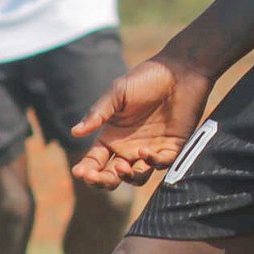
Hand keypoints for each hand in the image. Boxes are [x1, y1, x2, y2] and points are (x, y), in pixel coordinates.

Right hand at [70, 57, 214, 189]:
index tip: (80, 172)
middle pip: (112, 176)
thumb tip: (75, 132)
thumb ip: (98, 113)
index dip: (86, 170)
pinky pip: (160, 165)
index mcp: (112, 136)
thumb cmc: (146, 79)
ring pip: (135, 178)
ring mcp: (150, 150)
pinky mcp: (171, 149)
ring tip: (122, 166)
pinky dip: (152, 164)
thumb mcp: (118, 93)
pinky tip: (145, 153)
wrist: (179, 72)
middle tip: (96, 176)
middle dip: (102, 181)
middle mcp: (129, 148)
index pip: (94, 161)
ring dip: (127, 177)